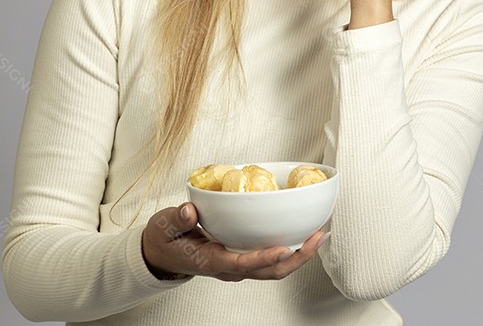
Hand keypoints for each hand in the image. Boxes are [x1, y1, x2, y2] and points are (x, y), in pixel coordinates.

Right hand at [141, 202, 327, 282]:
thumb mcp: (164, 227)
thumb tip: (190, 211)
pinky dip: (291, 248)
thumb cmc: (166, 240)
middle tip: (318, 237)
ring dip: (299, 254)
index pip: (242, 264)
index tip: (284, 249)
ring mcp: (238, 264)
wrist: (162, 254)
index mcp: (211, 262)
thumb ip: (178, 219)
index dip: (264, 259)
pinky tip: (303, 233)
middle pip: (269, 272)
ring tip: (320, 234)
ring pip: (274, 268)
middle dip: (297, 258)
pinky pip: (271, 258)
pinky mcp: (243, 256)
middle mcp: (230, 267)